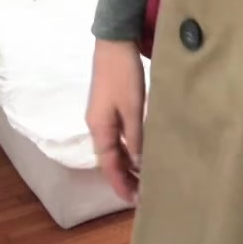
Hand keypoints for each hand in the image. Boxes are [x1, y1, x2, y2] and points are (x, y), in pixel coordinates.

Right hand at [87, 39, 145, 204]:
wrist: (115, 42)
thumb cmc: (123, 75)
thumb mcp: (132, 108)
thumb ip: (136, 137)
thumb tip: (138, 164)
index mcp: (99, 129)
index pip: (109, 165)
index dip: (120, 184)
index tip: (134, 201)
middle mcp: (97, 125)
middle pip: (110, 159)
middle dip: (124, 177)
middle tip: (143, 193)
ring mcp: (103, 115)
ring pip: (115, 147)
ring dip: (128, 163)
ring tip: (145, 176)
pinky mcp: (110, 106)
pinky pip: (118, 135)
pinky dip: (129, 147)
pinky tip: (142, 150)